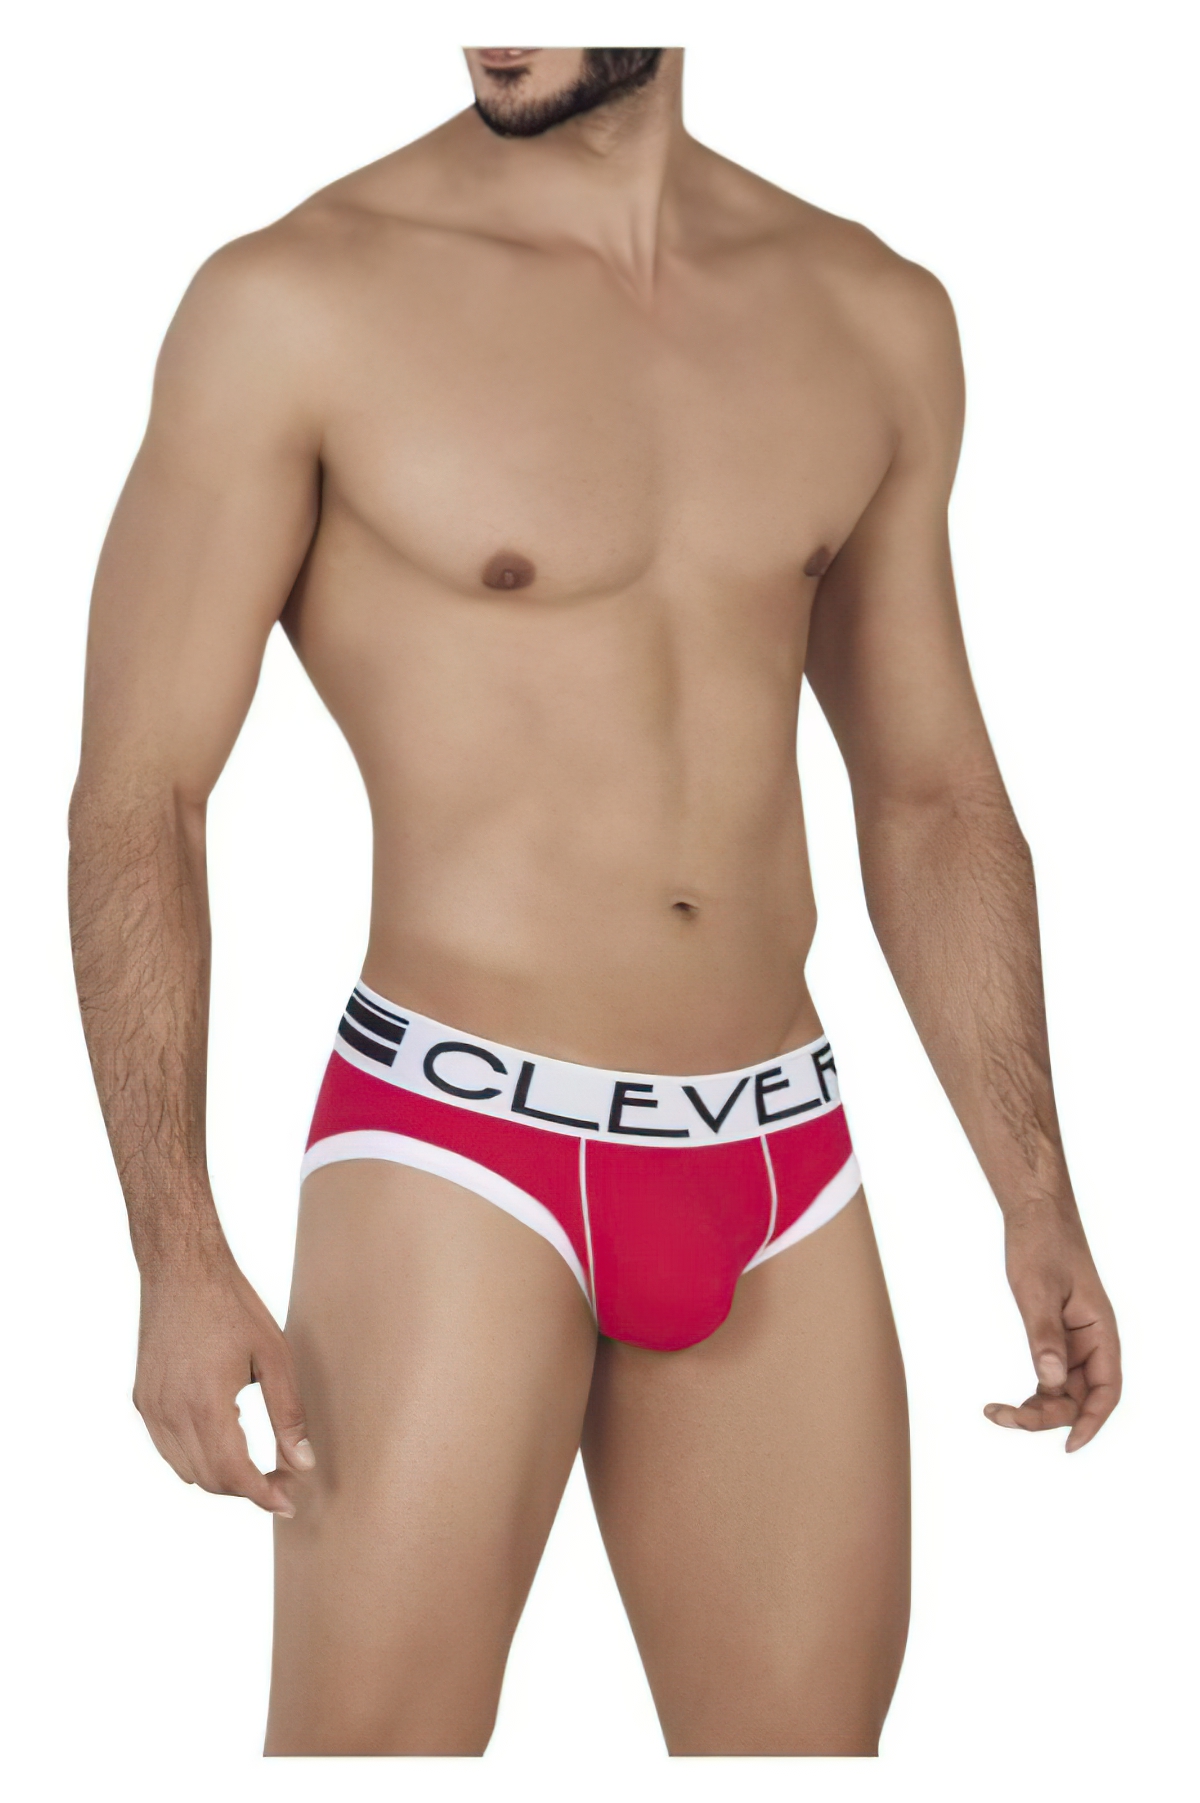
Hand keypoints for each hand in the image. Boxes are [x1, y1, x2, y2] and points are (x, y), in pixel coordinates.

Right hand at [133, 1253, 314, 1513]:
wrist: (181, 1269)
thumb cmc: (233, 1305)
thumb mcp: (275, 1356)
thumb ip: (288, 1415)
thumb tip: (303, 1464)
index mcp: (206, 1404)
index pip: (234, 1475)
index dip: (264, 1496)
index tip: (290, 1503)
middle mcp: (171, 1413)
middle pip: (210, 1480)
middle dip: (248, 1489)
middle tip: (282, 1479)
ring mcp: (151, 1408)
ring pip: (186, 1470)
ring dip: (221, 1477)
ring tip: (257, 1464)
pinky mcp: (142, 1399)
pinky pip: (168, 1448)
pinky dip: (195, 1457)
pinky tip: (223, 1441)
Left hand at [984, 1210, 1120, 1450]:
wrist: (1034, 1214)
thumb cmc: (1041, 1245)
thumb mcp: (1038, 1290)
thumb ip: (1044, 1336)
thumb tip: (1048, 1381)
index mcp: (1101, 1331)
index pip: (1106, 1391)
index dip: (1091, 1423)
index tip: (1068, 1446)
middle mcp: (1092, 1342)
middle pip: (1080, 1397)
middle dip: (1047, 1416)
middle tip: (1004, 1416)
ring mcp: (1074, 1341)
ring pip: (1062, 1391)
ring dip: (1036, 1409)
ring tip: (996, 1412)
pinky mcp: (1055, 1336)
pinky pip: (1049, 1375)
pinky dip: (1032, 1393)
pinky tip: (1007, 1404)